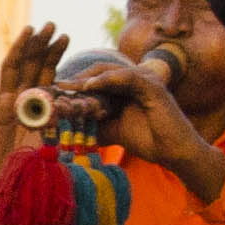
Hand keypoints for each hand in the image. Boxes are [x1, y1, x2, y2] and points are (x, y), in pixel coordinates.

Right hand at [0, 26, 70, 221]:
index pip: (48, 73)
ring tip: (29, 30)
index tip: (65, 35)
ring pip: (10, 70)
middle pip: (30, 65)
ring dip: (19, 49)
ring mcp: (4, 105)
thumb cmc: (40, 170)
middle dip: (40, 44)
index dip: (55, 54)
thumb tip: (94, 115)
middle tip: (50, 24)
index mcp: (41, 105)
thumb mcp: (63, 145)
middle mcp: (23, 101)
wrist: (13, 186)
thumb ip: (71, 129)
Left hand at [57, 48, 224, 192]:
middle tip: (52, 89)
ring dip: (85, 80)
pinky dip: (106, 80)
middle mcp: (133, 78)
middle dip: (73, 81)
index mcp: (123, 87)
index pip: (93, 80)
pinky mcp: (152, 85)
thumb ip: (92, 122)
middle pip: (97, 73)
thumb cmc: (147, 140)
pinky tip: (88, 86)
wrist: (174, 152)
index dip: (72, 86)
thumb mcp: (111, 130)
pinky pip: (126, 78)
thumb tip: (64, 124)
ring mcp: (143, 79)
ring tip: (66, 88)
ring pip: (107, 73)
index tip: (50, 94)